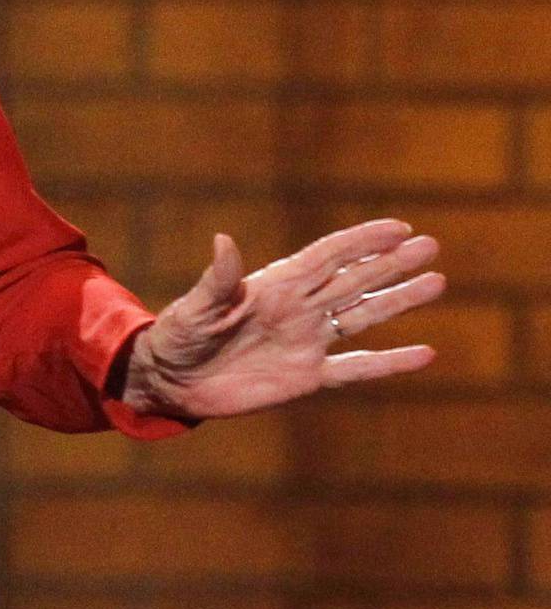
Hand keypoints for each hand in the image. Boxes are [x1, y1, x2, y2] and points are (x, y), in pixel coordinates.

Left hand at [123, 217, 443, 420]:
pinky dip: (389, 362)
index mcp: (274, 285)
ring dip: (398, 301)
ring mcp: (306, 341)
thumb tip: (223, 240)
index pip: (326, 256)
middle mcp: (297, 308)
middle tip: (430, 246)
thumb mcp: (195, 307)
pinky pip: (356, 368)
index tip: (398, 227)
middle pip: (353, 280)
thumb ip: (218, 279)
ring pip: (362, 316)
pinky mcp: (306, 376)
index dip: (361, 241)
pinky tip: (424, 353)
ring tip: (437, 283)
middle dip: (391, 263)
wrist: (172, 380)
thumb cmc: (178, 336)